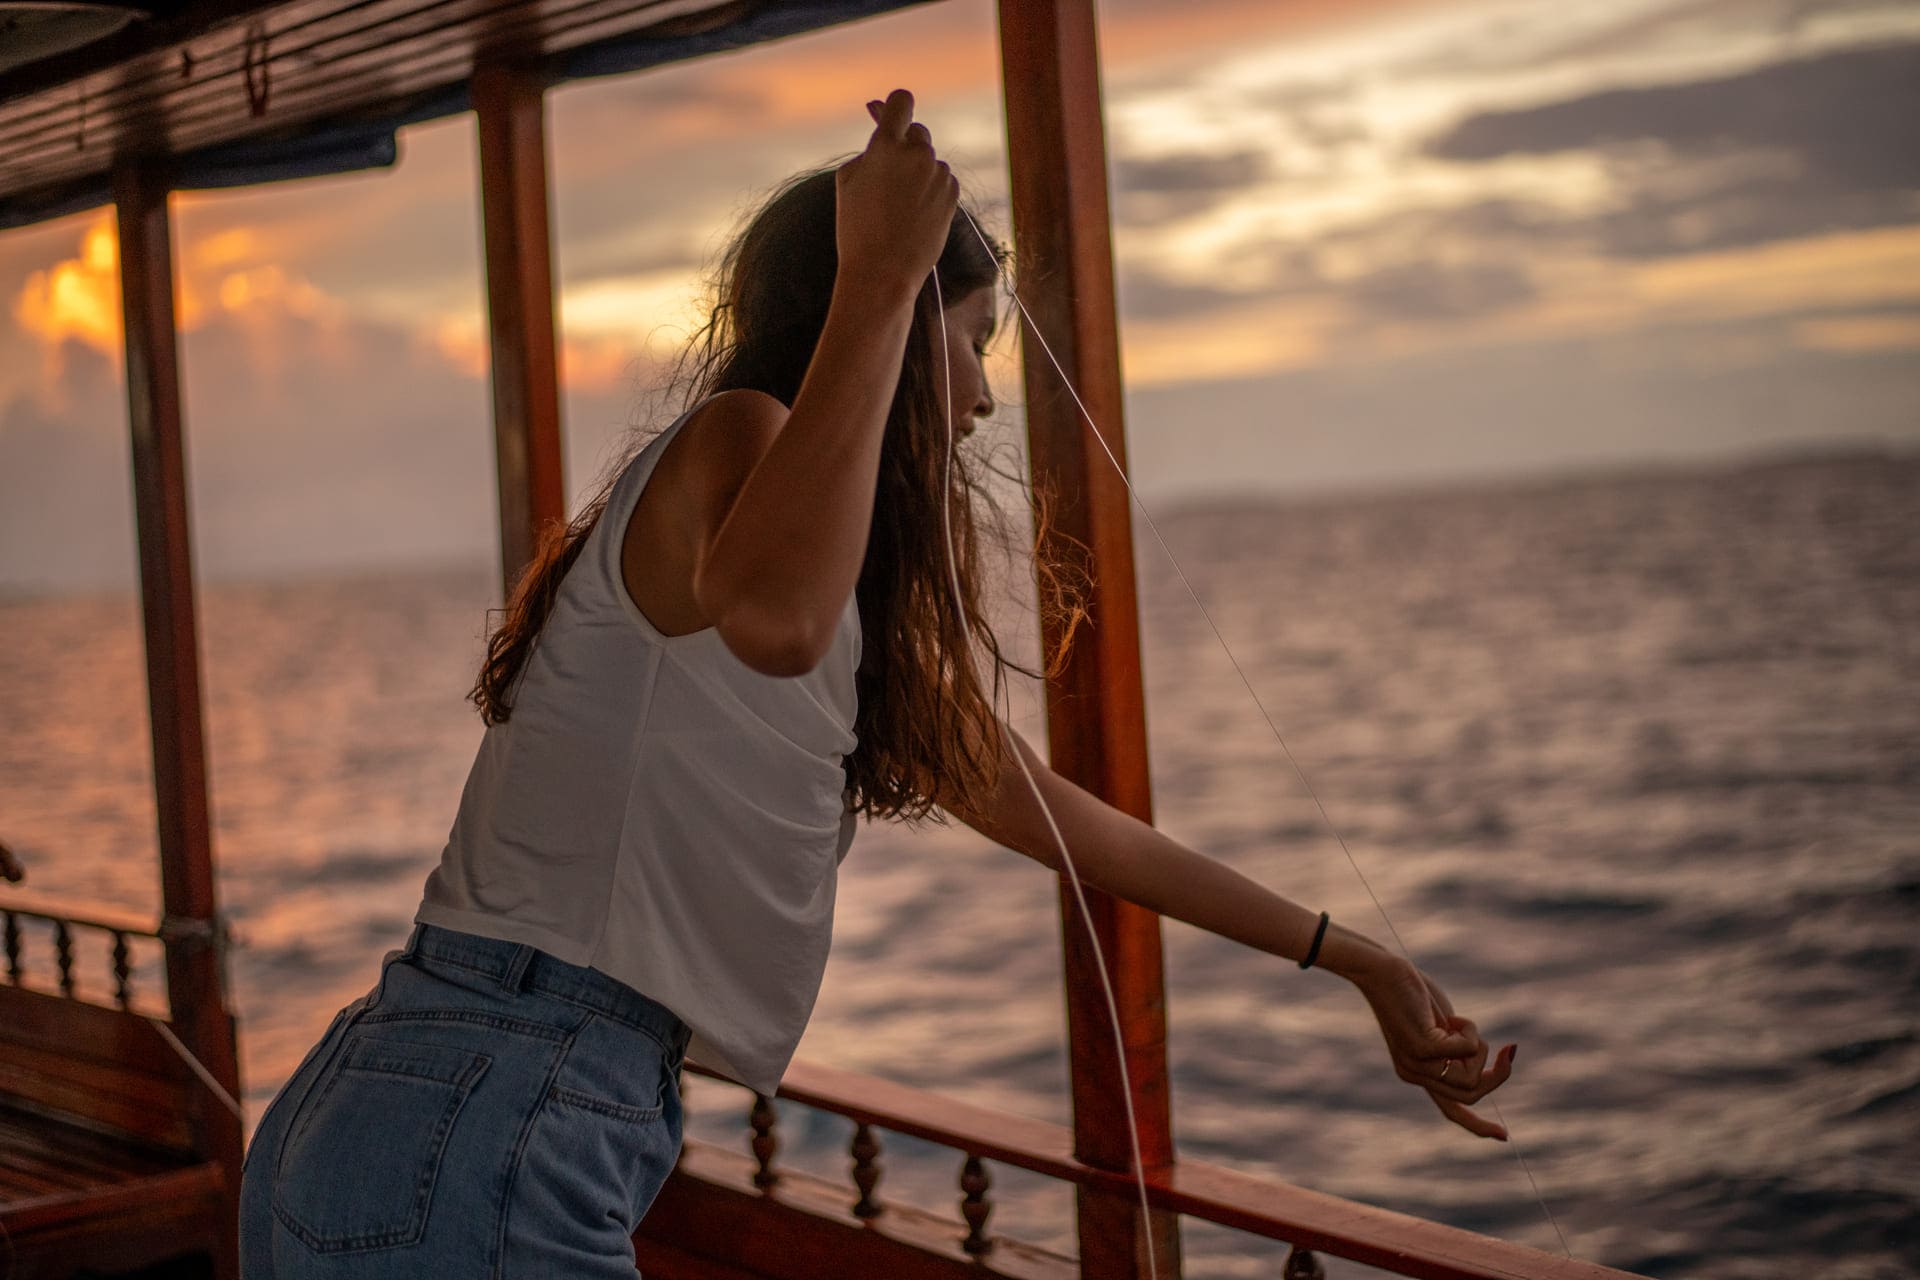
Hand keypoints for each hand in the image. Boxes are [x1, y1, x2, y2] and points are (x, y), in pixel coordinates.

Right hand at [835, 89, 958, 299]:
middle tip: (890, 174)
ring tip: (898, 207)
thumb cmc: (858, 228)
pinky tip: (914, 215)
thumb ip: (868, 147)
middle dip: (905, 146)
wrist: (883, 271)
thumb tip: (882, 121)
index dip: (895, 107)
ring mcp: (938, 174)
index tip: (891, 114)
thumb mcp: (848, 181)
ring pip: (929, 160)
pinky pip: (942, 180)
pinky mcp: (953, 194)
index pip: (901, 101)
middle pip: (917, 131)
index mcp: (886, 146)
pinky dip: (931, 190)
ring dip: (918, 173)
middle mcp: (917, 155)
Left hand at [1353, 956, 1515, 1139]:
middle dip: (1497, 1075)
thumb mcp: (1440, 1026)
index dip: (1478, 1126)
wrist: (1382, 971)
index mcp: (1417, 1073)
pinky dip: (1471, 1031)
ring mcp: (1417, 1065)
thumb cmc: (1412, 992)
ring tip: (1460, 1023)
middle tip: (1509, 1050)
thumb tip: (1480, 1061)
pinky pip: (1469, 1050)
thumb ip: (1455, 1048)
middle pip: (1472, 1095)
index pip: (1451, 1111)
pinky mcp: (1422, 1048)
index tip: (1504, 1137)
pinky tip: (1452, 1017)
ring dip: (1480, 1048)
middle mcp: (1415, 1075)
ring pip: (1473, 1078)